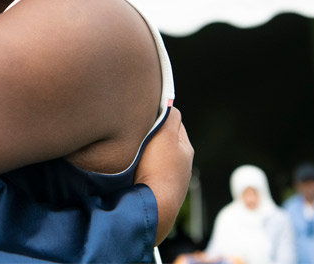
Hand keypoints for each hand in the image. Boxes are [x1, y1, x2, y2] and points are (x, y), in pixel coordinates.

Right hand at [135, 106, 193, 244]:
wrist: (151, 207)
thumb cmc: (160, 169)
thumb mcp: (167, 134)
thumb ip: (170, 115)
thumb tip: (168, 105)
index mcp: (186, 150)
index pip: (173, 123)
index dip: (159, 115)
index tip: (143, 113)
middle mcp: (180, 166)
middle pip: (162, 141)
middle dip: (150, 134)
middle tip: (133, 130)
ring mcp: (167, 181)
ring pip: (152, 157)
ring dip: (142, 153)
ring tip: (129, 151)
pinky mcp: (153, 193)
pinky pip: (144, 172)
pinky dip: (137, 168)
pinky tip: (128, 169)